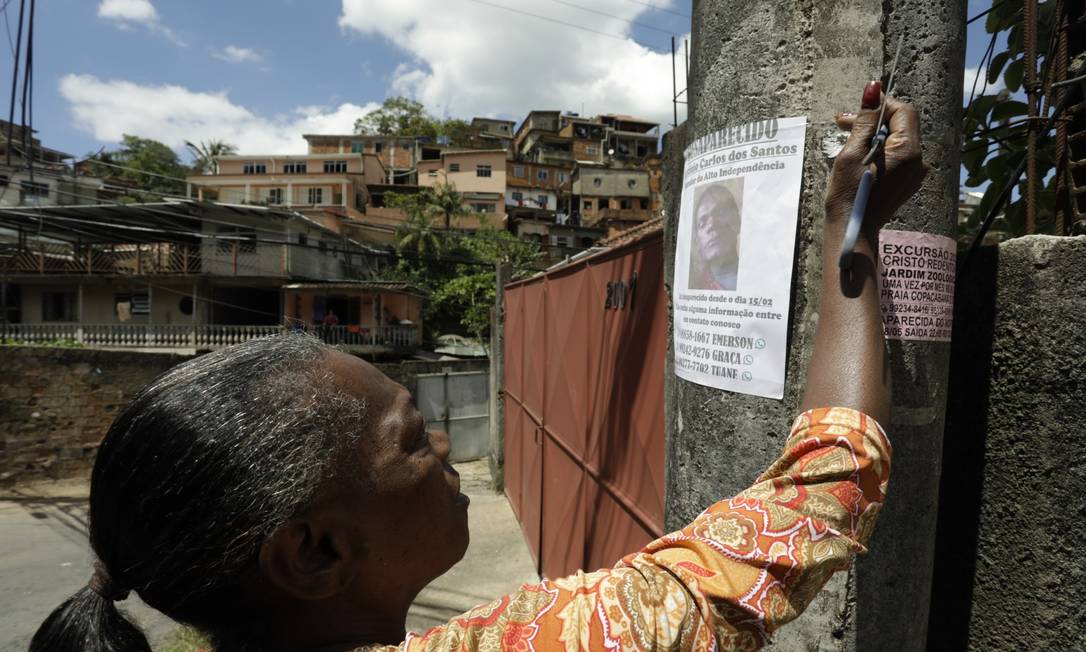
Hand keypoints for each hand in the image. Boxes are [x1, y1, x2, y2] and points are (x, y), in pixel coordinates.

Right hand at [825, 87, 926, 230]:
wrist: (852, 229)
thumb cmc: (848, 194)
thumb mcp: (852, 152)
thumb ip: (865, 119)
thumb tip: (873, 88)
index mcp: (908, 151)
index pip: (903, 111)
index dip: (880, 106)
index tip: (855, 112)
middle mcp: (919, 161)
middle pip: (901, 125)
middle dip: (874, 121)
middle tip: (843, 124)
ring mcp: (915, 173)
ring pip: (898, 141)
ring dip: (875, 136)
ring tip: (848, 143)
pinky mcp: (908, 182)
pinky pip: (898, 156)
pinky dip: (880, 152)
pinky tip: (860, 159)